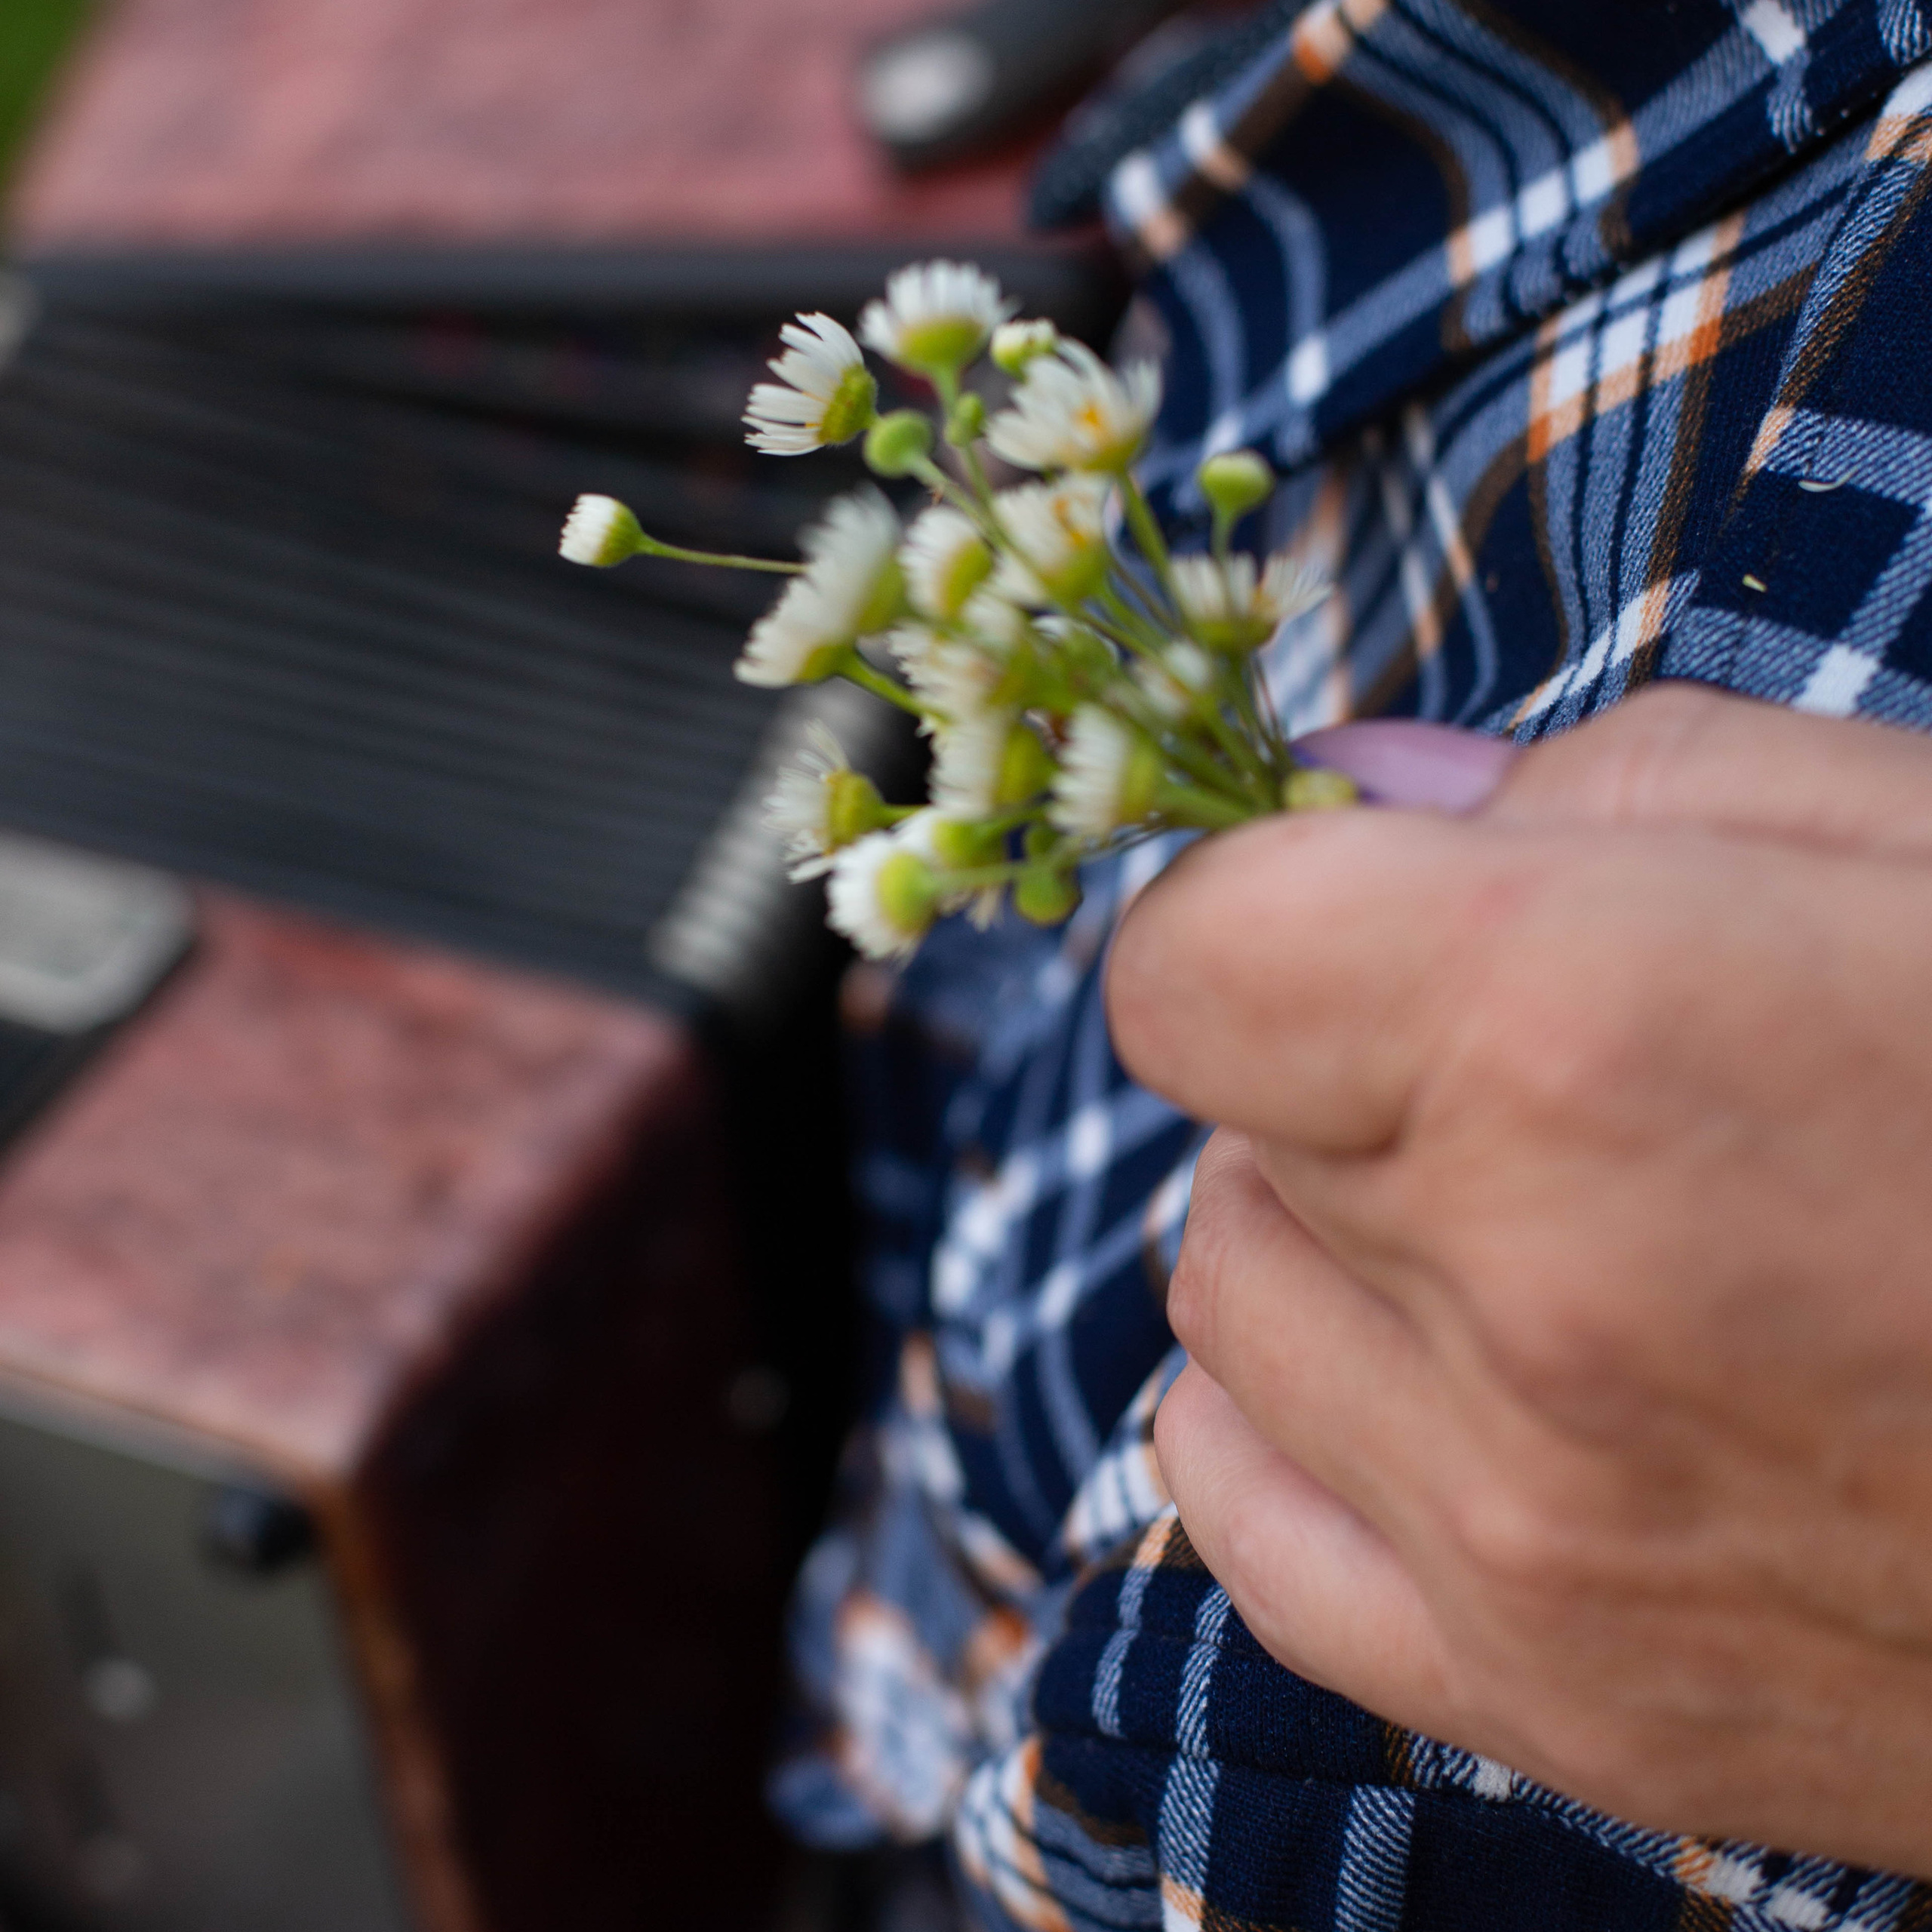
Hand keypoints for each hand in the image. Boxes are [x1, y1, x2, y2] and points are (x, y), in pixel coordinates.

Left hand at [1107, 684, 1931, 1875]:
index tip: (1355, 908)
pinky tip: (1437, 1379)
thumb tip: (1354, 788)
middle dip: (1339, 1060)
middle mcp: (1523, 1307)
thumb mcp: (1923, 837)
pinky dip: (1296, 1417)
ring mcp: (1529, 1539)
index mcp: (1584, 1039)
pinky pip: (1244, 1517)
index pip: (1182, 963)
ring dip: (1326, 1230)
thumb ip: (1599, 782)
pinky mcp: (1559, 1699)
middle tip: (1531, 1063)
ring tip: (1523, 1218)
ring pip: (1226, 1301)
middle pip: (1225, 1124)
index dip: (1254, 907)